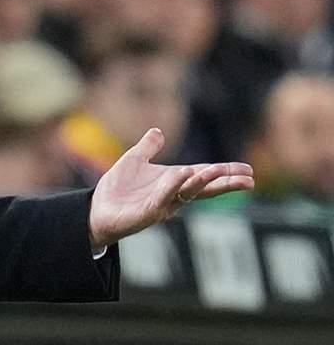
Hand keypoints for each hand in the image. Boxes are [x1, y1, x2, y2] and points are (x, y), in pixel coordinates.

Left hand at [89, 128, 253, 248]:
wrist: (96, 208)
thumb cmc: (118, 189)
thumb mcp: (134, 161)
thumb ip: (148, 148)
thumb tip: (157, 131)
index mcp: (173, 181)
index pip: (203, 175)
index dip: (224, 172)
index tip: (248, 169)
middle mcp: (172, 195)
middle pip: (204, 188)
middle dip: (225, 183)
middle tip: (248, 179)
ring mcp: (162, 205)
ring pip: (187, 193)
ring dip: (202, 181)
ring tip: (217, 170)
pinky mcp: (147, 213)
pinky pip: (162, 198)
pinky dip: (173, 187)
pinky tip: (183, 174)